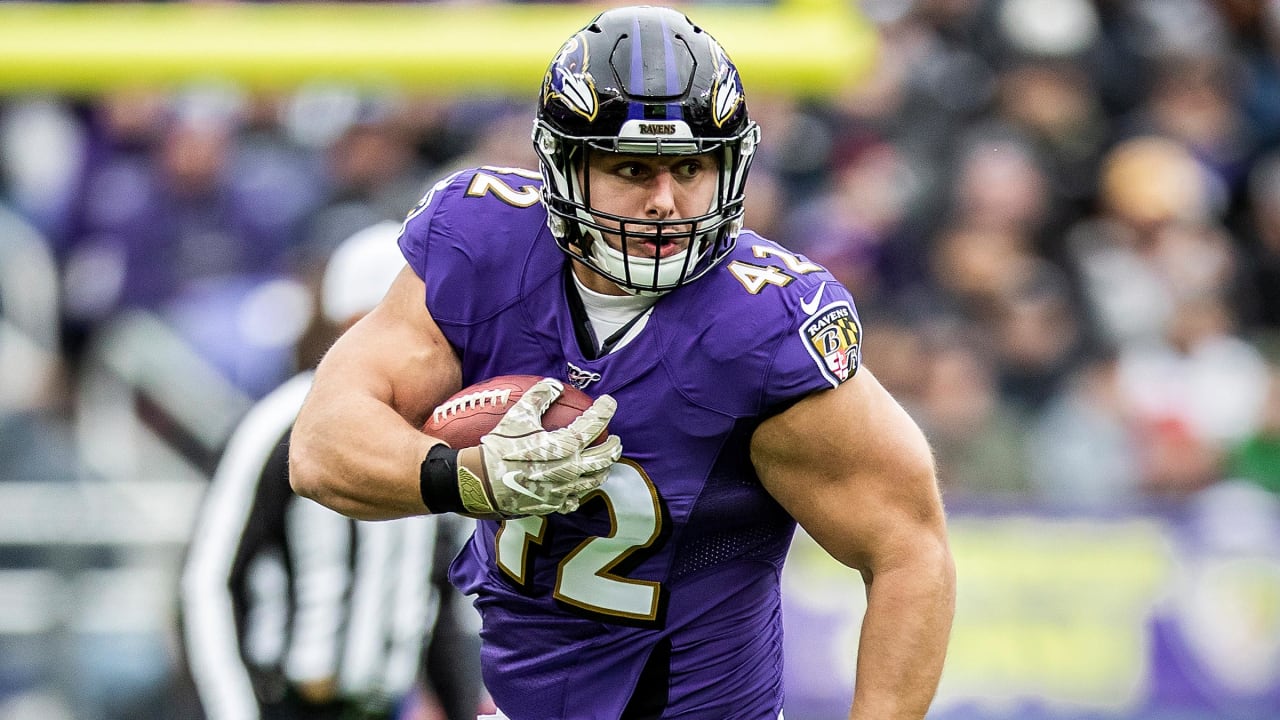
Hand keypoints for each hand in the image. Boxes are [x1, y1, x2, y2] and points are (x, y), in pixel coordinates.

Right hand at [457, 378, 620, 515]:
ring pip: (594, 480)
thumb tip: (553, 384)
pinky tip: (578, 487)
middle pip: (604, 458)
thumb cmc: (499, 448)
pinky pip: (574, 500)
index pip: (594, 425)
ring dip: (603, 469)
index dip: (605, 410)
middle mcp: (569, 469)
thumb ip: (538, 397)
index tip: (609, 402)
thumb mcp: (517, 417)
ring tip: (604, 462)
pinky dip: (580, 492)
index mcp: (564, 446)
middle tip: (616, 439)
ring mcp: (563, 490)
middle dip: (613, 447)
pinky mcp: (552, 504)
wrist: (482, 482)